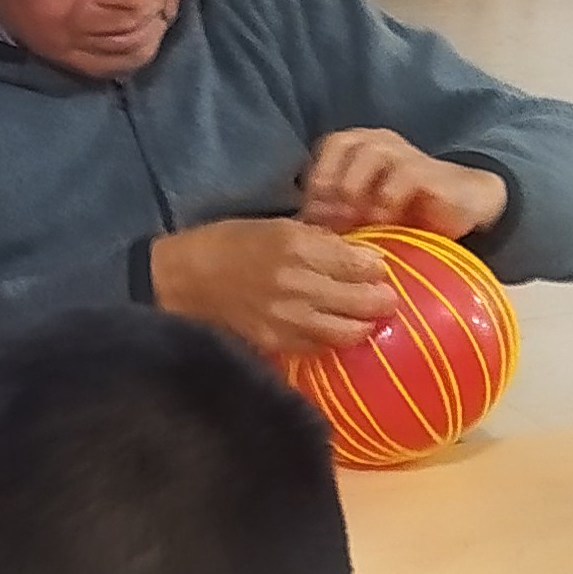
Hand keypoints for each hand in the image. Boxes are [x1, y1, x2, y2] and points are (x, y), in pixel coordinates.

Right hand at [149, 217, 397, 357]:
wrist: (186, 279)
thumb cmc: (231, 243)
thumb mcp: (278, 225)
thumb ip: (321, 240)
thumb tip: (359, 253)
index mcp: (297, 247)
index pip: (360, 264)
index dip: (376, 268)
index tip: (379, 267)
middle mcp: (297, 286)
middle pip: (362, 302)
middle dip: (381, 299)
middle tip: (386, 297)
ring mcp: (288, 320)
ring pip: (348, 332)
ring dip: (363, 325)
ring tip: (367, 318)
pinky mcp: (277, 343)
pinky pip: (321, 347)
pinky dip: (334, 339)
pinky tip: (334, 329)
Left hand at [300, 129, 507, 239]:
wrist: (461, 209)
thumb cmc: (405, 214)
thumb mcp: (364, 215)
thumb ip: (336, 216)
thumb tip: (298, 235)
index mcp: (360, 147)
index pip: (329, 146)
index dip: (316, 179)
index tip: (310, 218)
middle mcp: (381, 142)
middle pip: (344, 144)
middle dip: (332, 186)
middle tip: (329, 222)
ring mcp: (408, 153)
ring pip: (372, 154)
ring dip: (357, 189)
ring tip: (354, 223)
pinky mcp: (432, 173)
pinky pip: (404, 176)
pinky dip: (388, 201)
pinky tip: (385, 224)